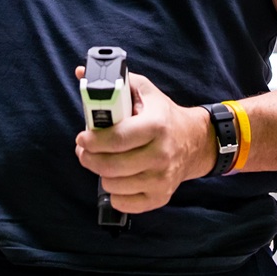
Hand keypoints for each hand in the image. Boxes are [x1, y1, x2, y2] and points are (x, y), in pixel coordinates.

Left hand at [74, 67, 213, 213]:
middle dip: (89, 158)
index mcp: (156, 125)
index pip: (118, 138)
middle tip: (84, 150)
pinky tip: (116, 178)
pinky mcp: (160, 196)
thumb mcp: (144, 90)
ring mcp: (162, 179)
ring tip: (101, 161)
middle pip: (112, 165)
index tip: (82, 138)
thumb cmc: (162, 114)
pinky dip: (114, 193)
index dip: (94, 140)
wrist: (194, 142)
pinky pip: (124, 203)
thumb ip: (115, 81)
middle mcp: (161, 154)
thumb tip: (82, 72)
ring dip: (100, 173)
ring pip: (114, 185)